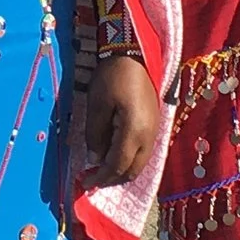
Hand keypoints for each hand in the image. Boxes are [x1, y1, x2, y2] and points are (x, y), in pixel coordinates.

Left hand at [75, 55, 161, 187]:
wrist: (134, 55)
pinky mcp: (155, 126)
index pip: (117, 165)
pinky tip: (114, 156)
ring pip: (140, 164)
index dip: (100, 177)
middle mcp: (149, 137)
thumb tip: (95, 159)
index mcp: (134, 132)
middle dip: (111, 179)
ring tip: (101, 170)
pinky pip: (144, 153)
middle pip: (132, 170)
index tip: (83, 183)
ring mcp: (155, 132)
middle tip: (91, 179)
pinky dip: (129, 161)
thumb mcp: (96, 105)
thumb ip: (95, 135)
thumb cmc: (112, 77)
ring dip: (121, 171)